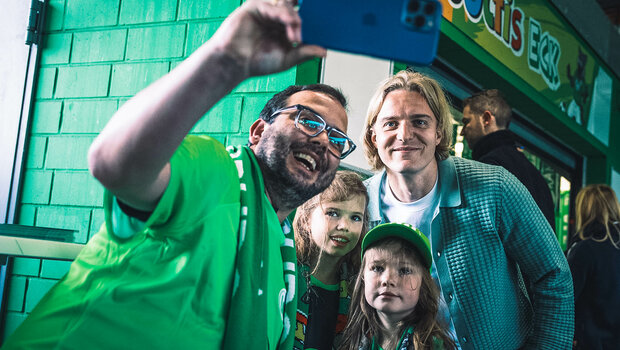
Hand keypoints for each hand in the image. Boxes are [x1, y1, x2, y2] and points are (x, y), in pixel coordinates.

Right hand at [210, 0, 325, 77]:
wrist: (235, 63)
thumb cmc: (257, 62)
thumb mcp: (287, 59)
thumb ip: (305, 52)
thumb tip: (325, 52)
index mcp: (284, 28)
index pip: (302, 19)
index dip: (312, 22)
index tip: (326, 26)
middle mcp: (276, 18)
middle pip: (296, 10)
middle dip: (303, 22)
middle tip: (302, 37)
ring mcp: (266, 10)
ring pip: (287, 5)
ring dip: (294, 18)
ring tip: (295, 35)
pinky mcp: (255, 6)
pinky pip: (273, 5)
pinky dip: (283, 14)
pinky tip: (289, 24)